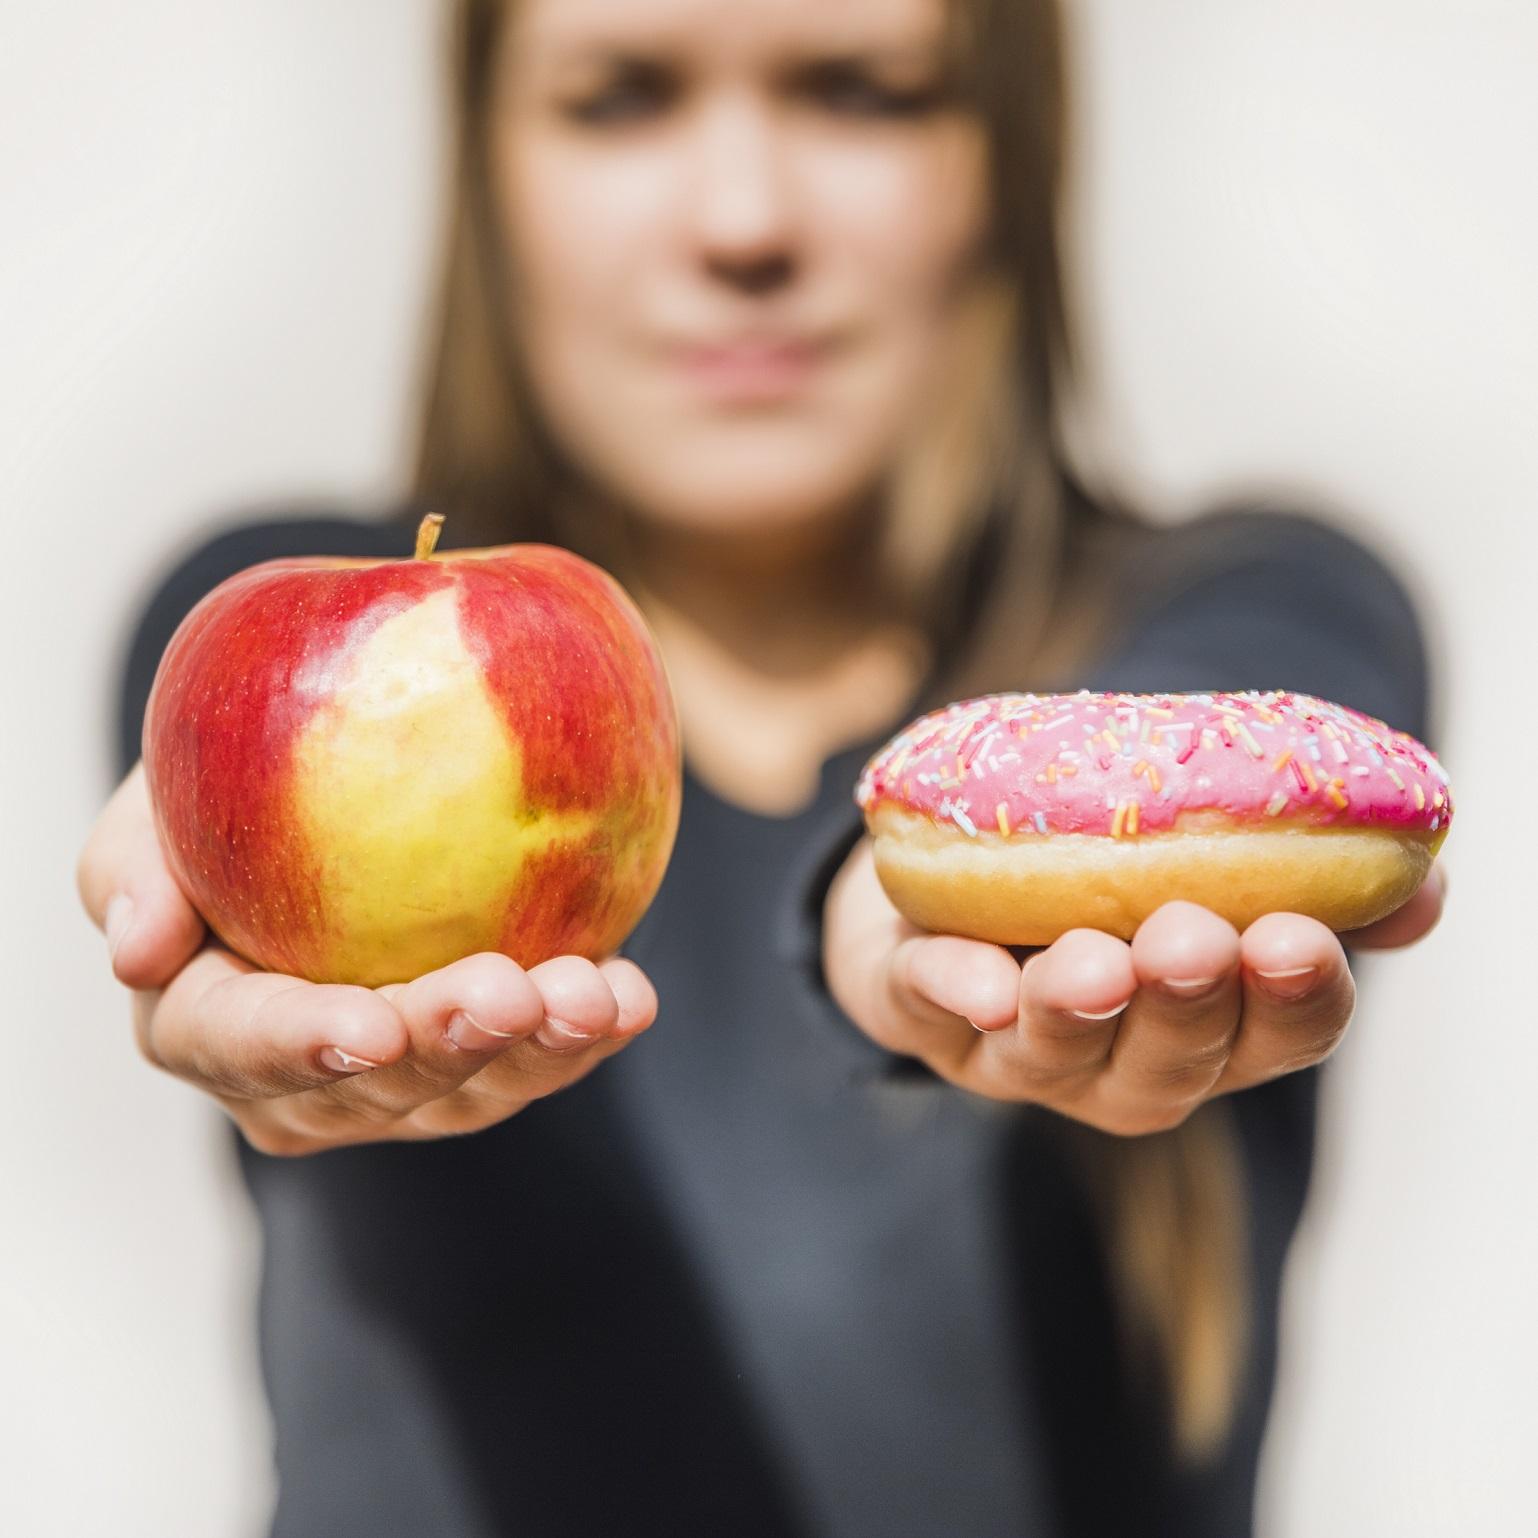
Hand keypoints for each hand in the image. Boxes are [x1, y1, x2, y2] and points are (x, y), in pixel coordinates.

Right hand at [77, 763, 658, 1155]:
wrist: (342, 787)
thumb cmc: (231, 790)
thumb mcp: (162, 798)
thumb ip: (133, 862)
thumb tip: (137, 950)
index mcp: (204, 1023)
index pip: (238, 1044)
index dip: (302, 1042)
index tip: (368, 1023)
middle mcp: (305, 1077)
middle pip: (374, 1083)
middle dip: (444, 1045)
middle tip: (506, 990)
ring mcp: (405, 1081)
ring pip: (472, 1087)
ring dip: (538, 1048)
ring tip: (592, 994)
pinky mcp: (488, 1058)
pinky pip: (543, 1058)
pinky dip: (590, 1030)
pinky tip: (630, 994)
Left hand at [823, 836, 1446, 1135]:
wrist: (952, 870)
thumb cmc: (1107, 875)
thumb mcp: (1211, 868)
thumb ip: (1309, 878)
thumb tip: (1424, 885)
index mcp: (1207, 1031)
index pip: (1275, 1037)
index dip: (1293, 1002)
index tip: (1302, 943)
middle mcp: (1117, 1063)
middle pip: (1165, 1061)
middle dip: (1184, 1007)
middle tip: (1193, 941)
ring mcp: (1013, 1051)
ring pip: (1050, 1052)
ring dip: (1074, 1011)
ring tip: (1093, 961)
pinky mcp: (917, 1007)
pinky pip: (926, 1008)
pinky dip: (948, 993)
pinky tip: (974, 984)